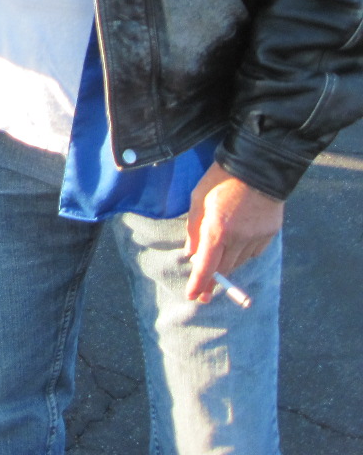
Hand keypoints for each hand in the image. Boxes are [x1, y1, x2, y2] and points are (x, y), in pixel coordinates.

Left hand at [183, 163, 283, 301]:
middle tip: (203, 293)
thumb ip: (194, 229)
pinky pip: (253, 253)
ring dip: (226, 267)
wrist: (257, 167)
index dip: (199, 284)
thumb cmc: (220, 180)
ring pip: (238, 262)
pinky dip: (242, 254)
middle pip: (223, 269)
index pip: (206, 266)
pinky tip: (236, 248)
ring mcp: (256, 238)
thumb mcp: (198, 200)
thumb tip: (192, 254)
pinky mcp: (269, 234)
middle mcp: (238, 238)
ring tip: (217, 268)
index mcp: (217, 230)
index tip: (193, 296)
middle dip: (212, 282)